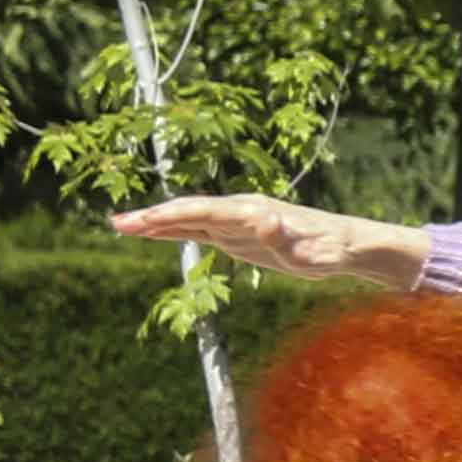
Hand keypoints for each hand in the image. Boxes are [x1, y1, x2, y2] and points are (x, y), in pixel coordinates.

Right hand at [113, 195, 425, 287]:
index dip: (172, 216)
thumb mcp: (306, 250)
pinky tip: (153, 233)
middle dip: (152, 217)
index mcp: (250, 212)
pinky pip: (199, 231)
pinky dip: (173, 231)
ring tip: (121, 225)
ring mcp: (236, 222)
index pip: (203, 212)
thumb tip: (262, 217)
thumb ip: (282, 236)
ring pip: (189, 220)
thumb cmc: (328, 249)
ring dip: (156, 223)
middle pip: (188, 212)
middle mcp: (239, 211)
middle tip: (117, 223)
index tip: (144, 221)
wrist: (345, 245)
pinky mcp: (237, 235)